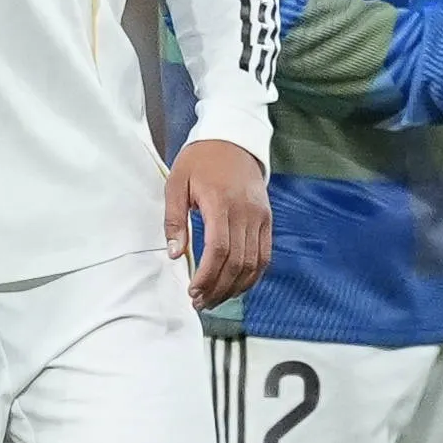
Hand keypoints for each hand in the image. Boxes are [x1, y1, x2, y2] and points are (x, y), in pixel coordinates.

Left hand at [165, 138, 270, 307]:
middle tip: (200, 302)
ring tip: (214, 299)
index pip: (219, 249)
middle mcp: (246, 212)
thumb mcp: (176, 183)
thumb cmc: (199, 161)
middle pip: (237, 262)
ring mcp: (261, 217)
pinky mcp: (267, 220)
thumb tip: (175, 254)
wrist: (232, 140)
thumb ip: (174, 219)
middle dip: (218, 288)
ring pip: (253, 263)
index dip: (208, 275)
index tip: (193, 291)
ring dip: (234, 287)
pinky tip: (235, 287)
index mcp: (221, 202)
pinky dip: (252, 276)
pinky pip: (264, 256)